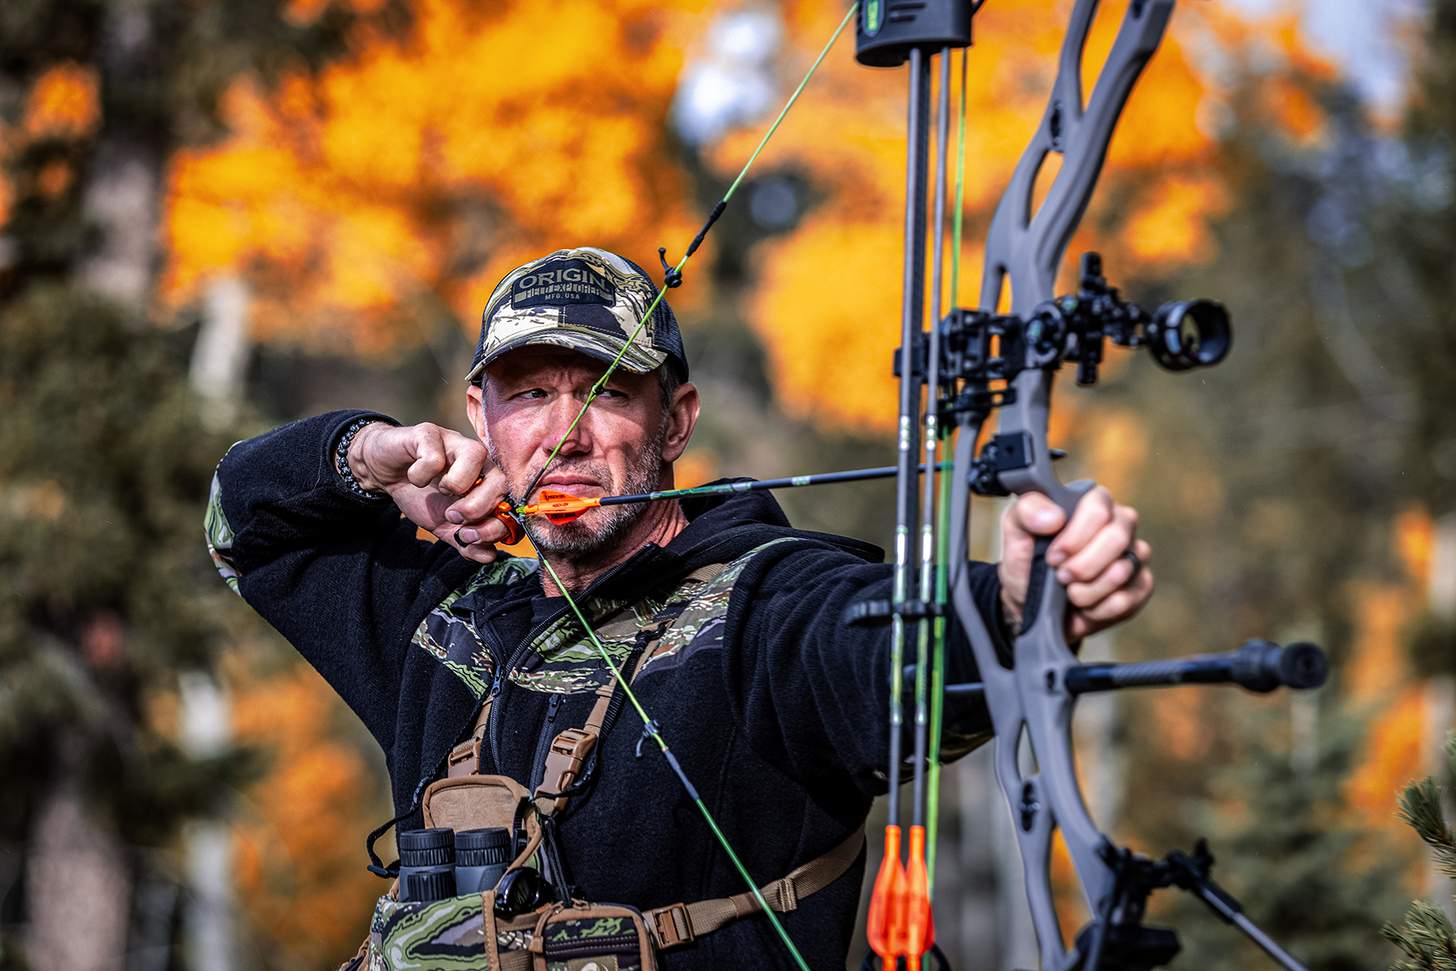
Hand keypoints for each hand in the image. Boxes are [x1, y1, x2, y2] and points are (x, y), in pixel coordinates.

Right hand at [348, 421, 513, 563]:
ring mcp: (455, 442)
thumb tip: (489, 556)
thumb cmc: (421, 495)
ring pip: (476, 454)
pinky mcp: (429, 433)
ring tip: (440, 493)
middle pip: (500, 478)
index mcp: (487, 482)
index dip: (495, 525)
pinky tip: (415, 478)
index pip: (509, 502)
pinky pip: (434, 455)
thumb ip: (465, 541)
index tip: (467, 537)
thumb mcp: (443, 525)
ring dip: (457, 485)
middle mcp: (478, 460)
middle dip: (479, 506)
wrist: (385, 473)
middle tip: (453, 516)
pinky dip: (421, 474)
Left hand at [997, 486, 1152, 642]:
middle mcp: (1120, 523)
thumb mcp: (1016, 530)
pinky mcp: (1141, 586)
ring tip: (1069, 591)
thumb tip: (1054, 517)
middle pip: (1117, 538)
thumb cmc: (1028, 559)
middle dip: (1082, 566)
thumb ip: (1027, 511)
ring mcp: (1135, 555)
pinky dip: (1097, 609)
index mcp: (1092, 502)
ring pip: (1121, 572)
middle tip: (1061, 576)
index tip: (1053, 556)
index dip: (1075, 537)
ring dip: (1085, 591)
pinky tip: (1085, 605)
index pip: (1098, 508)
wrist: (1031, 603)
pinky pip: (1126, 600)